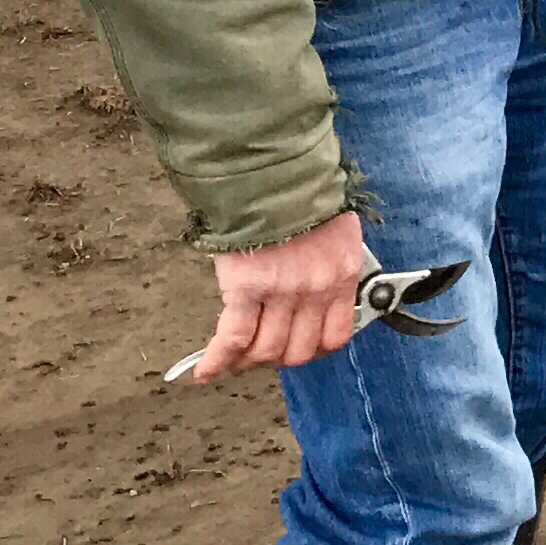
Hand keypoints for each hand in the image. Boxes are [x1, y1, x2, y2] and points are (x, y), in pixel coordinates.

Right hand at [182, 209, 372, 385]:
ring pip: (266, 350)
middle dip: (277, 359)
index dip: (312, 351)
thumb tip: (310, 292)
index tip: (297, 350)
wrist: (274, 173)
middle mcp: (315, 291)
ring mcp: (282, 293)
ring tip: (235, 361)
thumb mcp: (334, 233)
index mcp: (340, 277)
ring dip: (248, 362)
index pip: (334, 337)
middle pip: (298, 350)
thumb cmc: (302, 196)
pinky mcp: (247, 287)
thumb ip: (326, 266)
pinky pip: (233, 337)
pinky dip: (218, 360)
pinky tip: (205, 372)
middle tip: (260, 355)